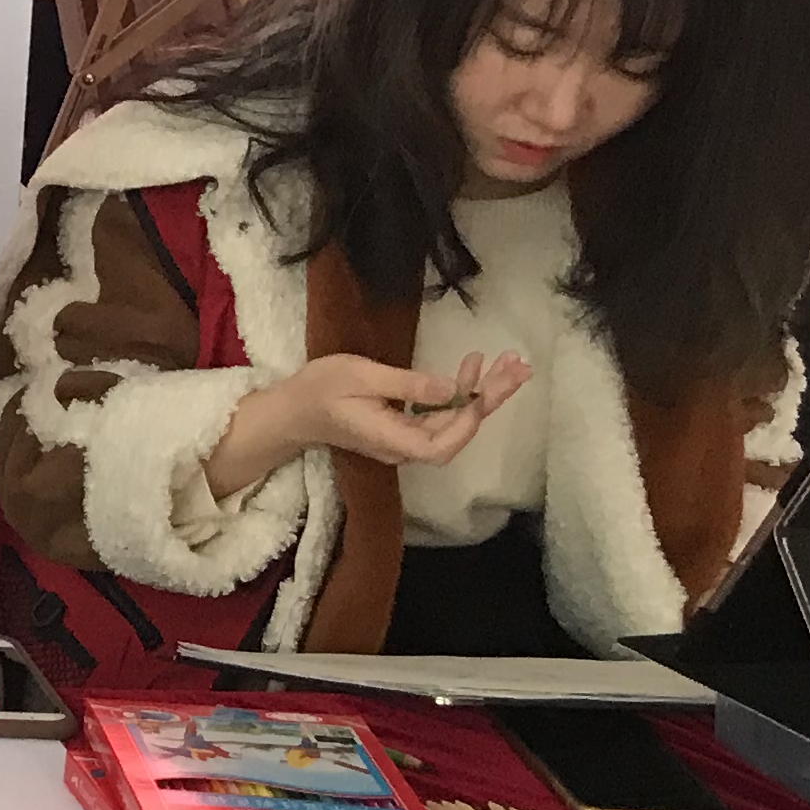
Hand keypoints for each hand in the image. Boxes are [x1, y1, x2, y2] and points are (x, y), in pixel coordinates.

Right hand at [207, 351, 529, 497]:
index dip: (468, 419)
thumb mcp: (360, 376)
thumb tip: (450, 389)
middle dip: (491, 399)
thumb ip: (407, 384)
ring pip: (454, 422)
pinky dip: (463, 394)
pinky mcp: (406, 429)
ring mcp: (406, 440)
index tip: (482, 383)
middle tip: (518, 366)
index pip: (442, 444)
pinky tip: (473, 371)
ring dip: (483, 393)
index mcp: (392, 439)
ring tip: (507, 363)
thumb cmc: (319, 389)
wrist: (292, 410)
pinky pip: (442, 416)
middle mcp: (404, 447)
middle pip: (457, 432)